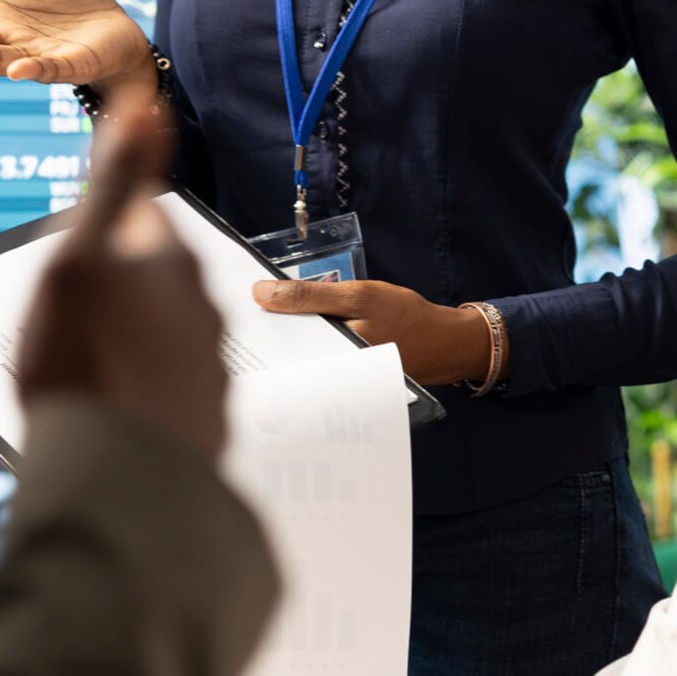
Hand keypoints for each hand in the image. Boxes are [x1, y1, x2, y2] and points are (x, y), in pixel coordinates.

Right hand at [18, 105, 227, 458]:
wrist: (118, 479)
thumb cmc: (82, 364)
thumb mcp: (77, 258)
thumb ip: (116, 181)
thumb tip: (147, 103)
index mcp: (171, 262)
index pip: (139, 217)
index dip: (100, 229)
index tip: (73, 253)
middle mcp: (202, 308)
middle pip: (151, 278)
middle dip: (115, 291)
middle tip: (67, 321)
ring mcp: (208, 364)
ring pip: (160, 335)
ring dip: (129, 343)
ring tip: (86, 372)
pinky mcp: (207, 416)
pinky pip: (167, 387)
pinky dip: (141, 390)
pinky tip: (110, 409)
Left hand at [250, 275, 490, 385]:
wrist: (444, 342)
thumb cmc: (404, 316)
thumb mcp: (358, 296)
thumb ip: (310, 296)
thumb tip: (260, 293)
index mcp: (332, 361)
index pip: (281, 352)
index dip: (256, 335)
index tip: (232, 317)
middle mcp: (331, 380)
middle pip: (286, 361)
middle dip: (265, 341)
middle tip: (238, 323)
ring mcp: (336, 383)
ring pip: (298, 363)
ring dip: (281, 344)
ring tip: (258, 329)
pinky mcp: (343, 379)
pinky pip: (314, 364)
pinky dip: (303, 348)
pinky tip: (290, 336)